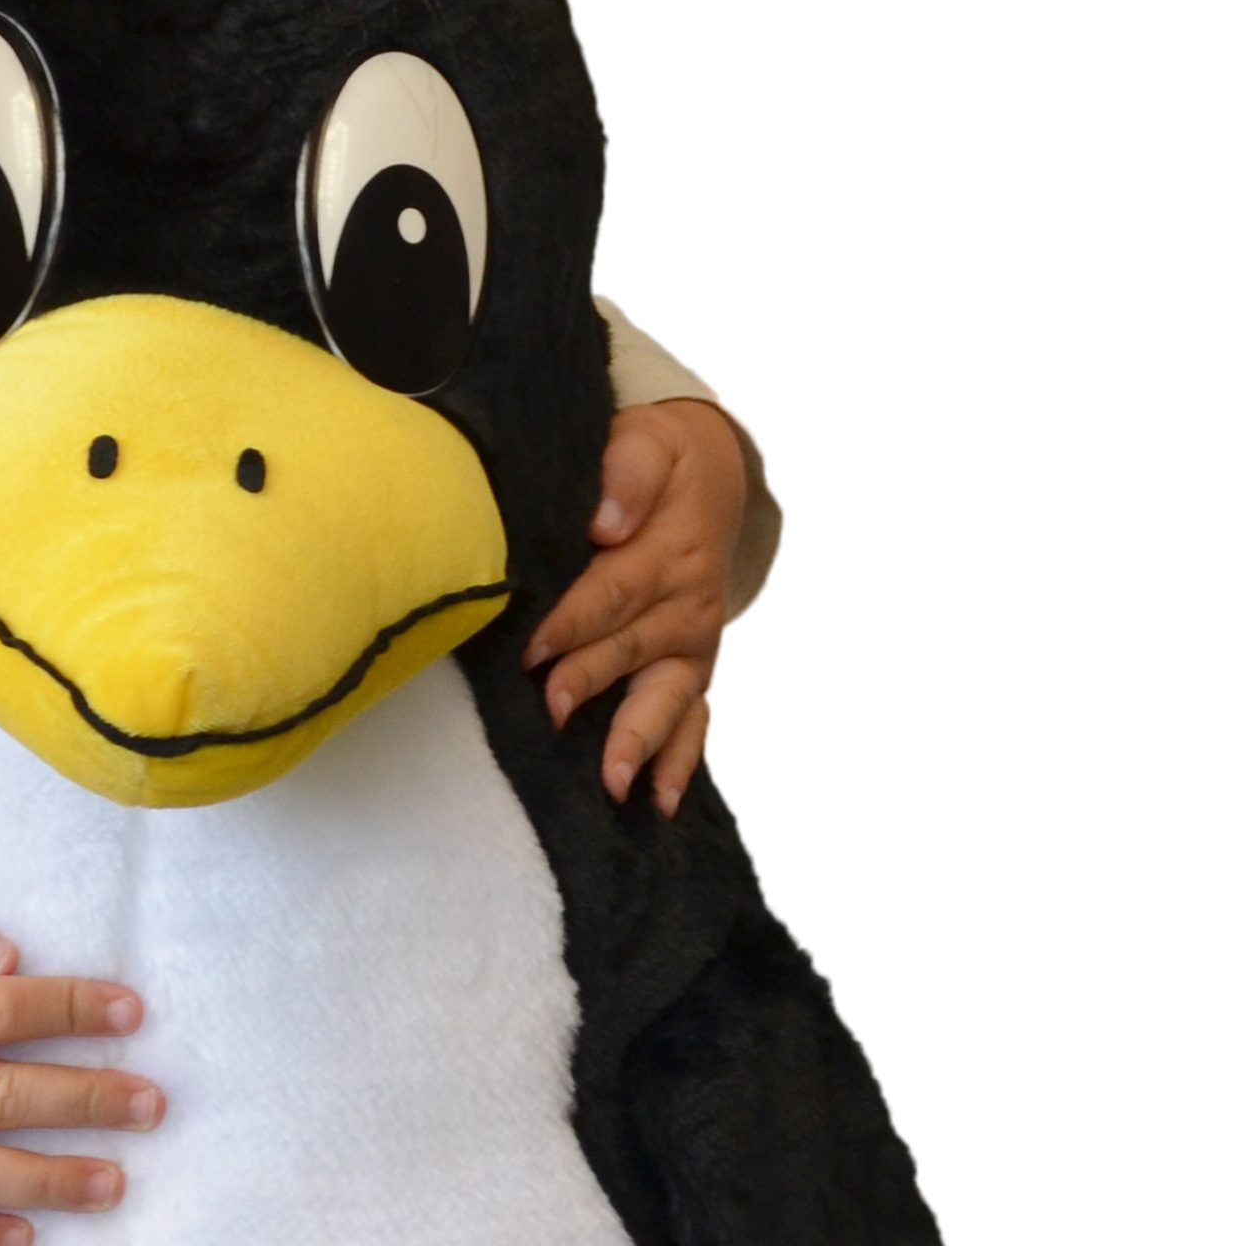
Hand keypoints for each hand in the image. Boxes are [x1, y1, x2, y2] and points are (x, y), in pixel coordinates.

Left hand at [520, 398, 748, 814]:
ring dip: (640, 740)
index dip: (572, 621)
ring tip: (614, 784)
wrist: (712, 474)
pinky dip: (679, 762)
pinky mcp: (694, 667)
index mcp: (667, 551)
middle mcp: (686, 604)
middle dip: (592, 682)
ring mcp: (694, 643)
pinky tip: (658, 804)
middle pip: (632, 649)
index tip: (533, 649)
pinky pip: (693, 720)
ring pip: (666, 697)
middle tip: (554, 714)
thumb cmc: (660, 460)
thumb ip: (626, 474)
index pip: (612, 591)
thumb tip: (606, 523)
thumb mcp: (646, 441)